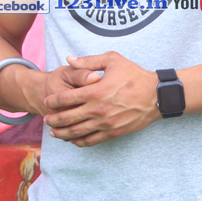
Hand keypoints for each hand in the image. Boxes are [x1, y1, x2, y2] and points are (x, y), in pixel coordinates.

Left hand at [42, 52, 159, 146]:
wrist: (156, 95)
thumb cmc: (134, 75)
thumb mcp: (112, 60)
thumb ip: (88, 61)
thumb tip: (69, 59)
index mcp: (95, 92)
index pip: (66, 98)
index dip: (53, 101)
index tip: (46, 101)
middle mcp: (98, 110)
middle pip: (68, 118)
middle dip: (54, 119)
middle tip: (45, 119)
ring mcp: (105, 124)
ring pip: (77, 132)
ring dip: (63, 133)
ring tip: (54, 132)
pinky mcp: (113, 133)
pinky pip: (92, 141)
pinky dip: (80, 142)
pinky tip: (73, 140)